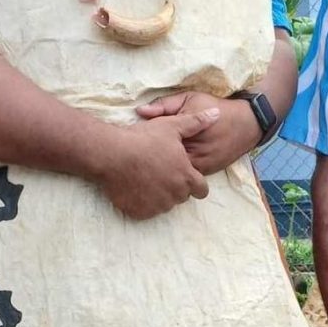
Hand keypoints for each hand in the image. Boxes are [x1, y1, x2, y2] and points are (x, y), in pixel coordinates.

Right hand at [91, 108, 218, 218]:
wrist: (111, 154)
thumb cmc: (143, 138)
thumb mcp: (172, 126)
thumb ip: (196, 122)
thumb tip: (216, 114)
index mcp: (186, 176)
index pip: (201, 190)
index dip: (194, 182)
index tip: (183, 173)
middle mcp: (174, 195)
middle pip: (181, 196)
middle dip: (175, 186)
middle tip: (160, 170)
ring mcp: (156, 205)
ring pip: (164, 204)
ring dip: (160, 195)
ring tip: (146, 176)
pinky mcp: (139, 212)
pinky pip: (146, 210)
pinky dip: (142, 202)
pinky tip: (134, 186)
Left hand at [136, 91, 260, 174]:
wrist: (246, 123)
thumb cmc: (216, 107)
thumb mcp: (190, 99)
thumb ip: (165, 105)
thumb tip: (140, 111)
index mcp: (185, 133)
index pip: (156, 142)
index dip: (143, 142)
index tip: (135, 139)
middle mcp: (193, 153)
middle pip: (163, 162)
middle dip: (151, 159)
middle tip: (139, 154)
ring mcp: (201, 165)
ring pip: (174, 173)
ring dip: (162, 170)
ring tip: (151, 162)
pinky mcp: (207, 172)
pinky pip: (186, 178)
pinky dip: (176, 174)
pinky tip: (167, 168)